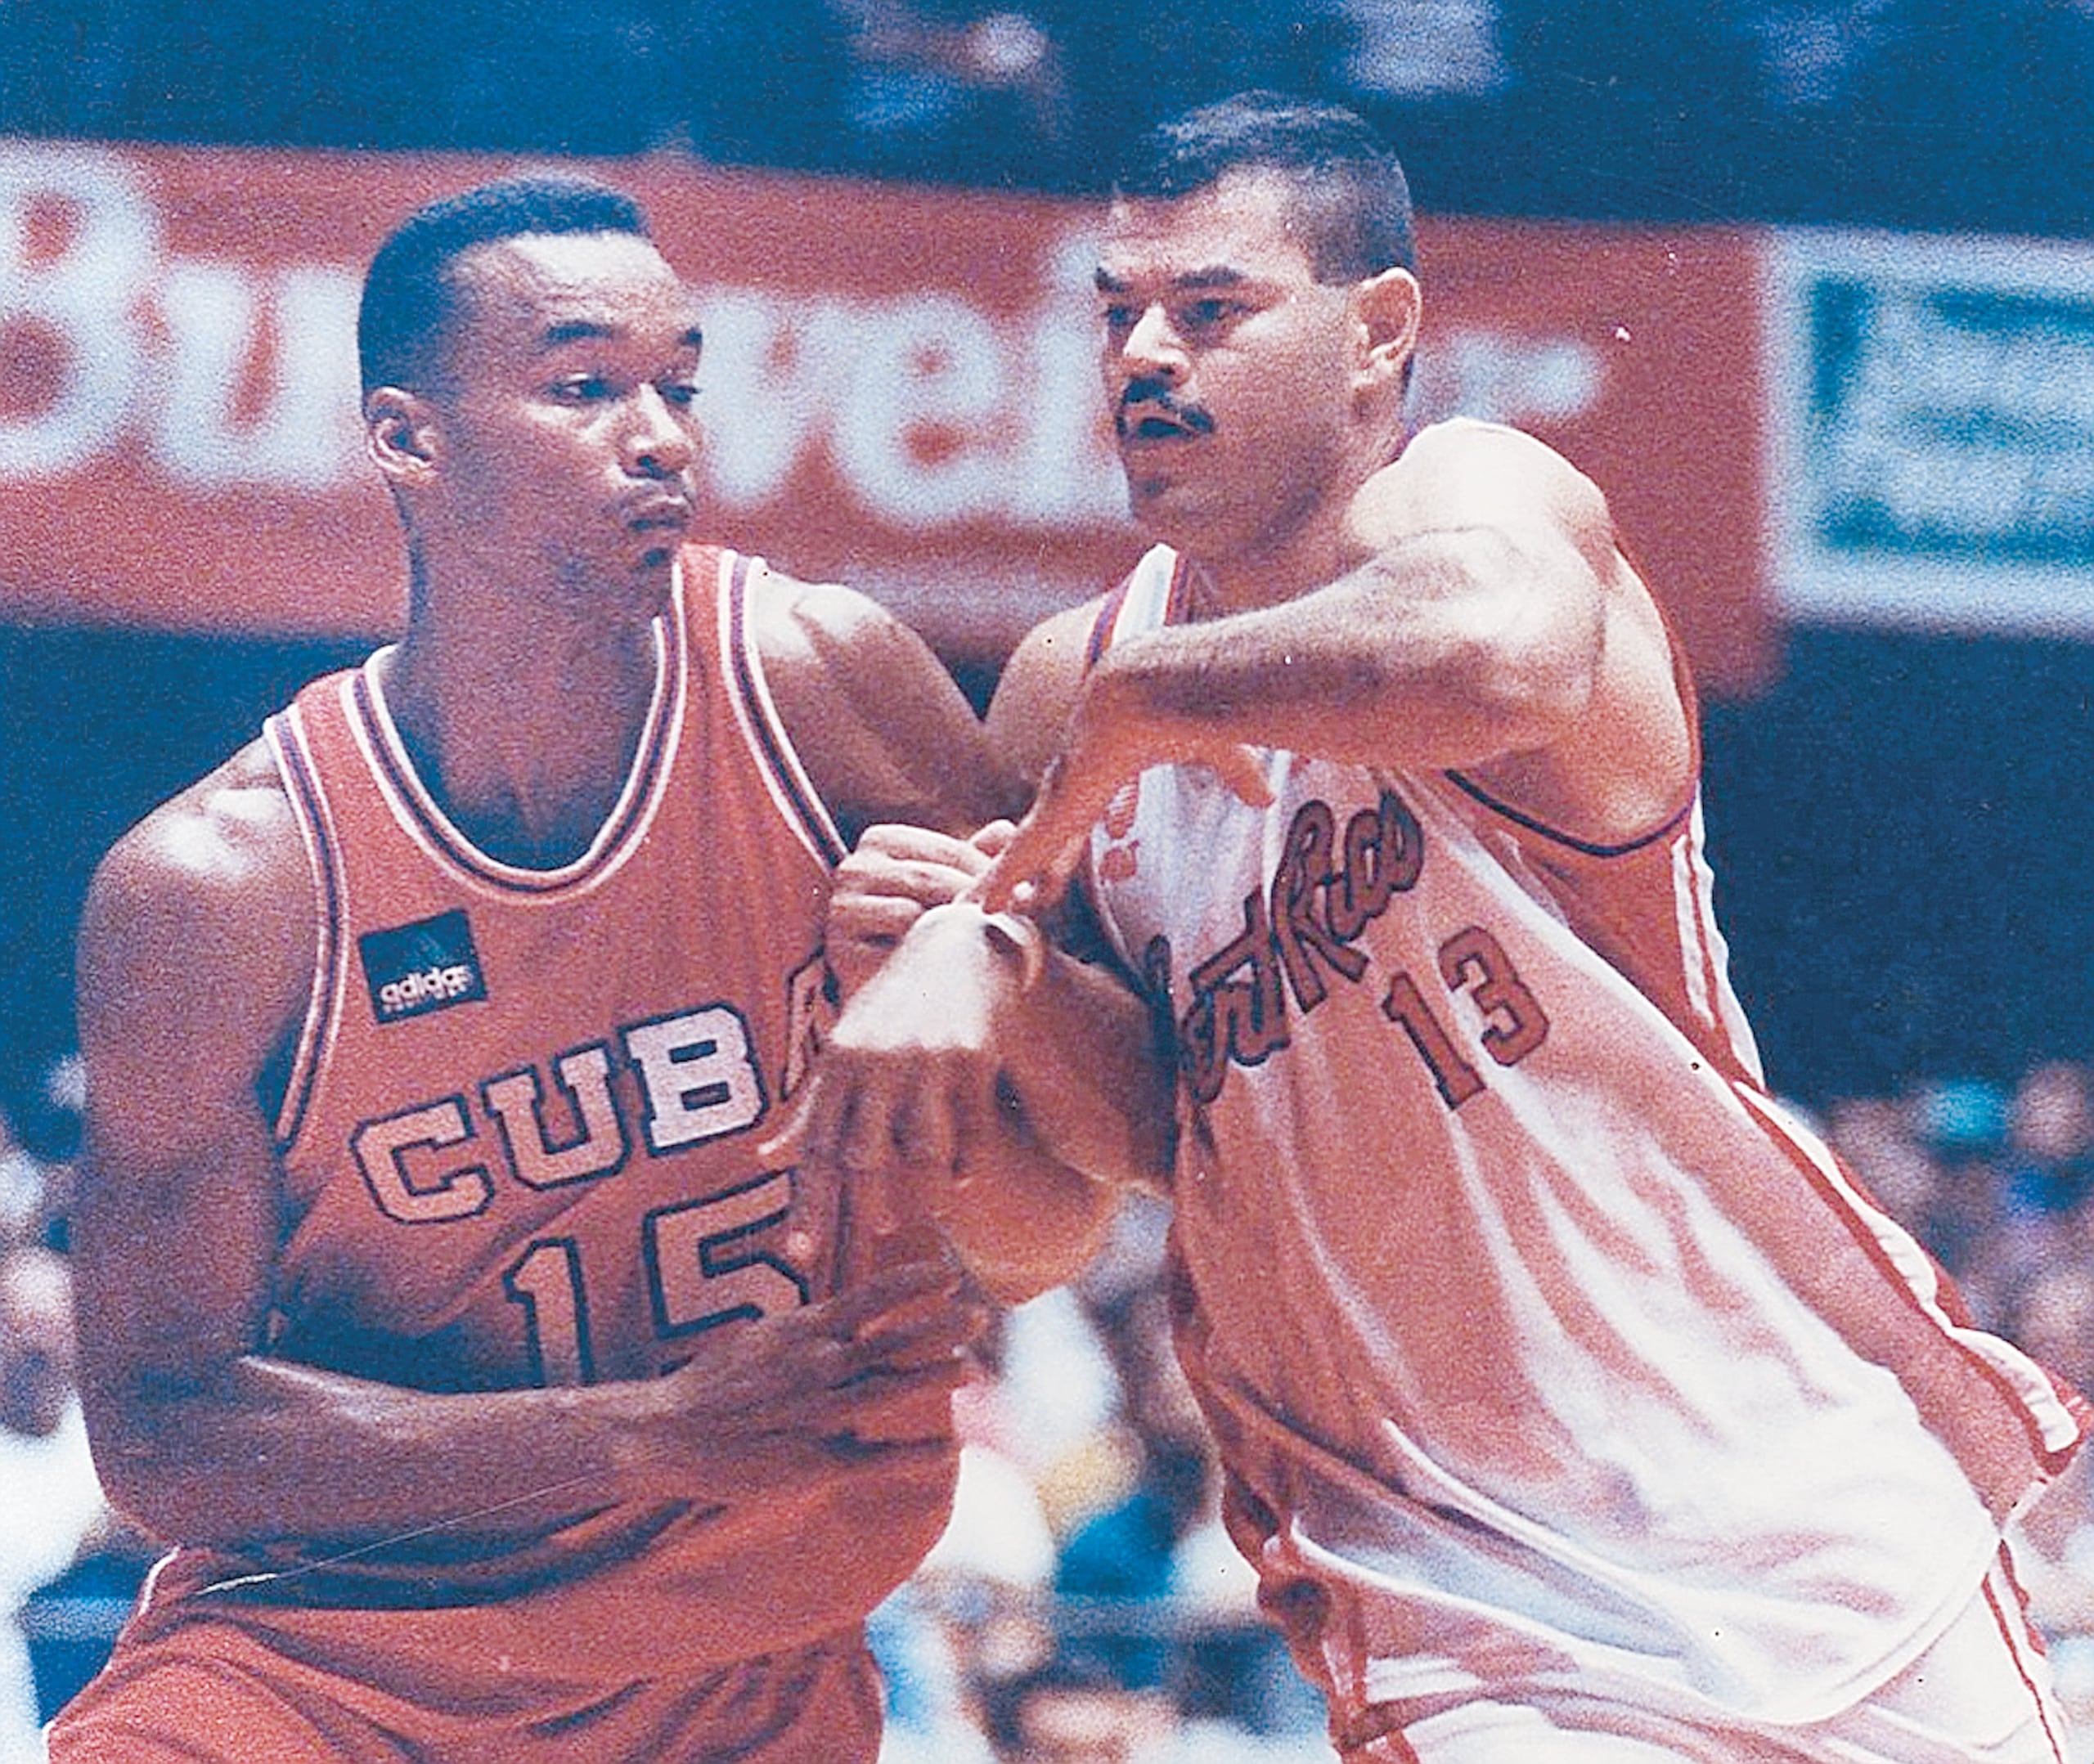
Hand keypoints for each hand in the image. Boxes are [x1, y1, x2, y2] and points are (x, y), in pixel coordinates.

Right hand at [646, 1253, 987, 1503]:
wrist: (668, 1434)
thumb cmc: (711, 1385)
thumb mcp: (759, 1337)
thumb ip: (806, 1329)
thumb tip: (841, 1314)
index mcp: (803, 1331)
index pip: (872, 1297)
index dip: (916, 1285)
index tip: (950, 1275)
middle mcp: (818, 1367)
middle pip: (895, 1340)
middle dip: (942, 1327)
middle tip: (981, 1315)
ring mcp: (820, 1414)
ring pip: (892, 1389)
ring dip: (936, 1377)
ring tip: (971, 1368)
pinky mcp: (816, 1462)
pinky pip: (878, 1458)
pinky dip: (917, 1453)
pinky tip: (950, 1448)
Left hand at [769, 902, 1028, 1224]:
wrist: (959, 947)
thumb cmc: (893, 1010)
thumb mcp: (846, 1051)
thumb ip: (810, 1111)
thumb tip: (763, 1160)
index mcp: (840, 1062)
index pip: (817, 1147)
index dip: (808, 1205)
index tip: (799, 1257)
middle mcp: (877, 1060)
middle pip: (864, 1154)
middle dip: (862, 1211)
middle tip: (867, 1253)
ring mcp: (927, 1057)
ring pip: (922, 1147)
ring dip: (924, 1192)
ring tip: (926, 1218)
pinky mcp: (974, 1055)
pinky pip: (970, 1126)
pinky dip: (966, 1160)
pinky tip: (960, 1183)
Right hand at [828, 821, 1014, 998]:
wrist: (909, 1003)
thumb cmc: (939, 935)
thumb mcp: (964, 892)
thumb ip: (981, 859)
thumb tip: (1005, 829)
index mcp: (882, 841)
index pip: (946, 851)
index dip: (989, 872)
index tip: (1027, 895)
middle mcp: (854, 866)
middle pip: (931, 876)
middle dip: (977, 897)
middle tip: (1018, 918)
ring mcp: (841, 903)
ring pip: (915, 903)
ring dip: (957, 920)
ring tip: (991, 936)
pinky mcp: (839, 941)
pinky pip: (894, 931)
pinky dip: (928, 942)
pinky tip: (952, 956)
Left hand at [974, 689, 1269, 914]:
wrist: (1157, 684)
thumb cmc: (1185, 704)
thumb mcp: (1218, 750)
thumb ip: (1235, 776)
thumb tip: (1266, 796)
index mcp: (1105, 769)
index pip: (1079, 814)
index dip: (1067, 843)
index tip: (1060, 862)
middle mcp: (1074, 784)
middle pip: (1040, 837)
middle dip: (1021, 867)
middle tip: (1003, 895)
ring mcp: (1059, 798)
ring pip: (1019, 853)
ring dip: (998, 882)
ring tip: (969, 908)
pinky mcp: (1054, 811)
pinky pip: (1019, 860)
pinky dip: (999, 885)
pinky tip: (977, 907)